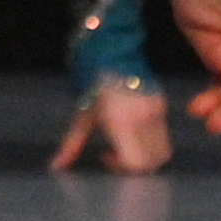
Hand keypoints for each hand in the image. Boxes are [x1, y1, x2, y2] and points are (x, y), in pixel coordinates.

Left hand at [52, 79, 172, 172]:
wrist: (112, 52)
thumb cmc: (91, 86)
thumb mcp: (81, 117)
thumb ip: (71, 145)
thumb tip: (55, 167)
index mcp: (122, 122)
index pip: (137, 163)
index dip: (123, 168)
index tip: (106, 156)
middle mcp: (144, 119)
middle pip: (153, 162)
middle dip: (135, 166)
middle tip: (115, 153)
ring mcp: (158, 112)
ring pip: (163, 153)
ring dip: (146, 157)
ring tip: (125, 143)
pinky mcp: (164, 106)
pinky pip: (165, 137)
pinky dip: (152, 144)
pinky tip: (133, 133)